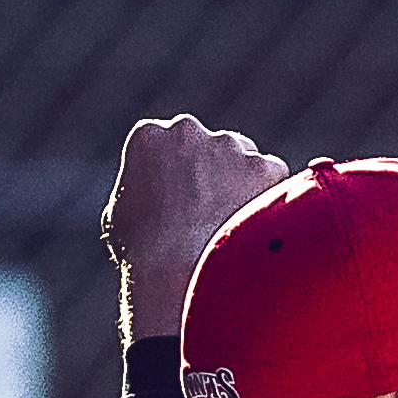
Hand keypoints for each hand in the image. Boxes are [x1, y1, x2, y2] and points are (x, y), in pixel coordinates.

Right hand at [99, 115, 293, 341]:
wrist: (180, 267)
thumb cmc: (143, 248)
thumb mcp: (124, 211)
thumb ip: (142, 188)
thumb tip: (152, 193)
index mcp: (148, 135)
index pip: (170, 142)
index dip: (180, 170)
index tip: (184, 194)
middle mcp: (188, 130)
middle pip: (211, 145)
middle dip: (215, 169)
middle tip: (213, 210)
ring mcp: (229, 146)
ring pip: (245, 159)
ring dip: (244, 182)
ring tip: (230, 224)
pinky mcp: (264, 166)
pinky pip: (274, 177)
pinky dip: (269, 198)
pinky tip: (251, 225)